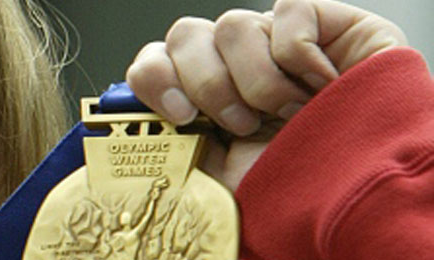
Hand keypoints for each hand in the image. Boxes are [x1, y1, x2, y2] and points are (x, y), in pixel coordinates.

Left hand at [125, 0, 407, 189]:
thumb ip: (172, 144)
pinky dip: (300, 53)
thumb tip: (133, 124)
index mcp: (201, 95)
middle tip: (240, 124)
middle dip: (206, 84)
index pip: (153, 61)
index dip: (155, 79)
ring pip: (233, 24)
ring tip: (287, 113)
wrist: (360, 191)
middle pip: (185, 34)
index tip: (179, 115)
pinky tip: (321, 84)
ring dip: (257, 79)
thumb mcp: (217, 176)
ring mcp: (274, 39)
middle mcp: (234, 62)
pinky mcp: (322, 20)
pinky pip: (287, 10)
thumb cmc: (293, 185)